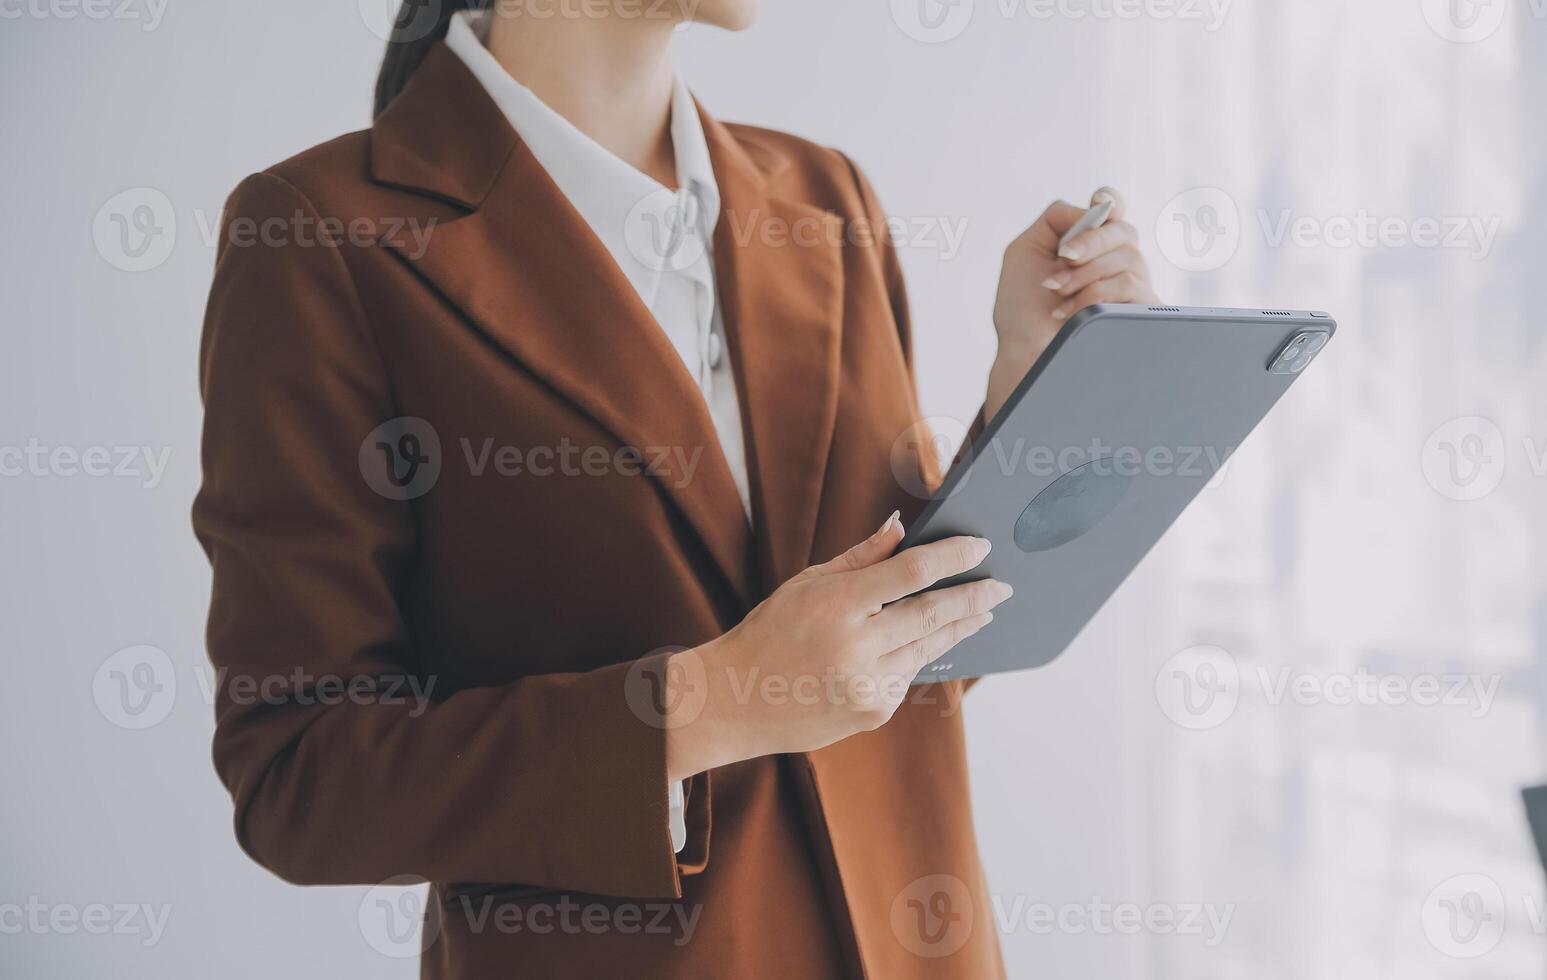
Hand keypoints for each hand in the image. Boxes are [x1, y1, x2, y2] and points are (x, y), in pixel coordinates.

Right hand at [664, 513, 1010, 779]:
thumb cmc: (770, 633)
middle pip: (932, 614)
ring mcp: (866, 683)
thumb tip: (902, 528)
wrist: (736, 701)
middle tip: (1001, 586)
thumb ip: (860, 558)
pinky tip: (930, 643)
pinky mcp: (873, 711)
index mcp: (836, 604)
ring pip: (928, 648)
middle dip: (973, 597)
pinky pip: (907, 675)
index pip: (910, 572)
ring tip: (981, 611)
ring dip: (958, 627)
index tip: (979, 547)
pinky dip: (919, 656)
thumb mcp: (806, 584)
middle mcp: (855, 646)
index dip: (951, 557)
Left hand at [988, 187, 1159, 417]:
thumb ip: (1056, 218)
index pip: (1112, 207)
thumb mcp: (1025, 250)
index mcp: (1088, 239)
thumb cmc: (1022, 305)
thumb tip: (1094, 208)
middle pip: (1123, 229)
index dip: (1110, 201)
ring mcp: (1130, 282)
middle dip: (1090, 242)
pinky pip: (1130, 286)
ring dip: (1085, 274)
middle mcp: (1114, 257)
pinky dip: (1095, 294)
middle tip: (1063, 258)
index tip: (1099, 204)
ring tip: (1057, 292)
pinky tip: (1069, 310)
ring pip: (1128, 257)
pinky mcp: (1138, 310)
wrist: (1025, 349)